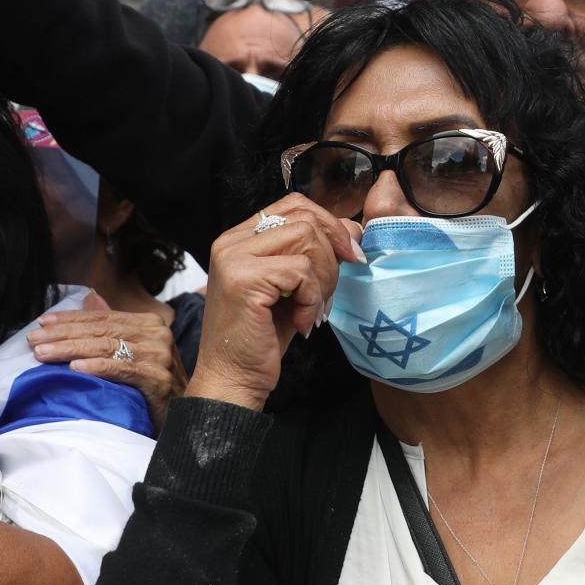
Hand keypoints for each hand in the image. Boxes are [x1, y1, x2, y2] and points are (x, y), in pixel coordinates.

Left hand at [29, 296, 183, 428]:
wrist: (187, 416)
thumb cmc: (154, 387)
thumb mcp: (132, 354)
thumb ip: (112, 327)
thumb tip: (90, 299)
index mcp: (148, 324)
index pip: (102, 318)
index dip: (70, 319)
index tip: (42, 323)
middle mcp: (157, 334)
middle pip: (101, 331)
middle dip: (64, 334)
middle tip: (34, 340)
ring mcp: (160, 356)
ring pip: (107, 348)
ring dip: (71, 350)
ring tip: (44, 354)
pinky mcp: (159, 379)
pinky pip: (123, 370)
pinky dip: (98, 368)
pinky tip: (76, 369)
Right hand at [192, 196, 361, 411]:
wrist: (233, 379)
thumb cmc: (263, 336)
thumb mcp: (294, 288)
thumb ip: (316, 255)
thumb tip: (354, 230)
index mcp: (240, 238)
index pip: (294, 205)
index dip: (329, 224)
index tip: (349, 255)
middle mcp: (231, 241)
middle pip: (304, 218)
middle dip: (332, 254)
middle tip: (329, 292)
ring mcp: (234, 258)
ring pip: (306, 239)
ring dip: (323, 278)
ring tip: (313, 308)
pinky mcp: (243, 279)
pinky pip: (301, 271)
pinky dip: (311, 298)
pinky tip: (301, 322)